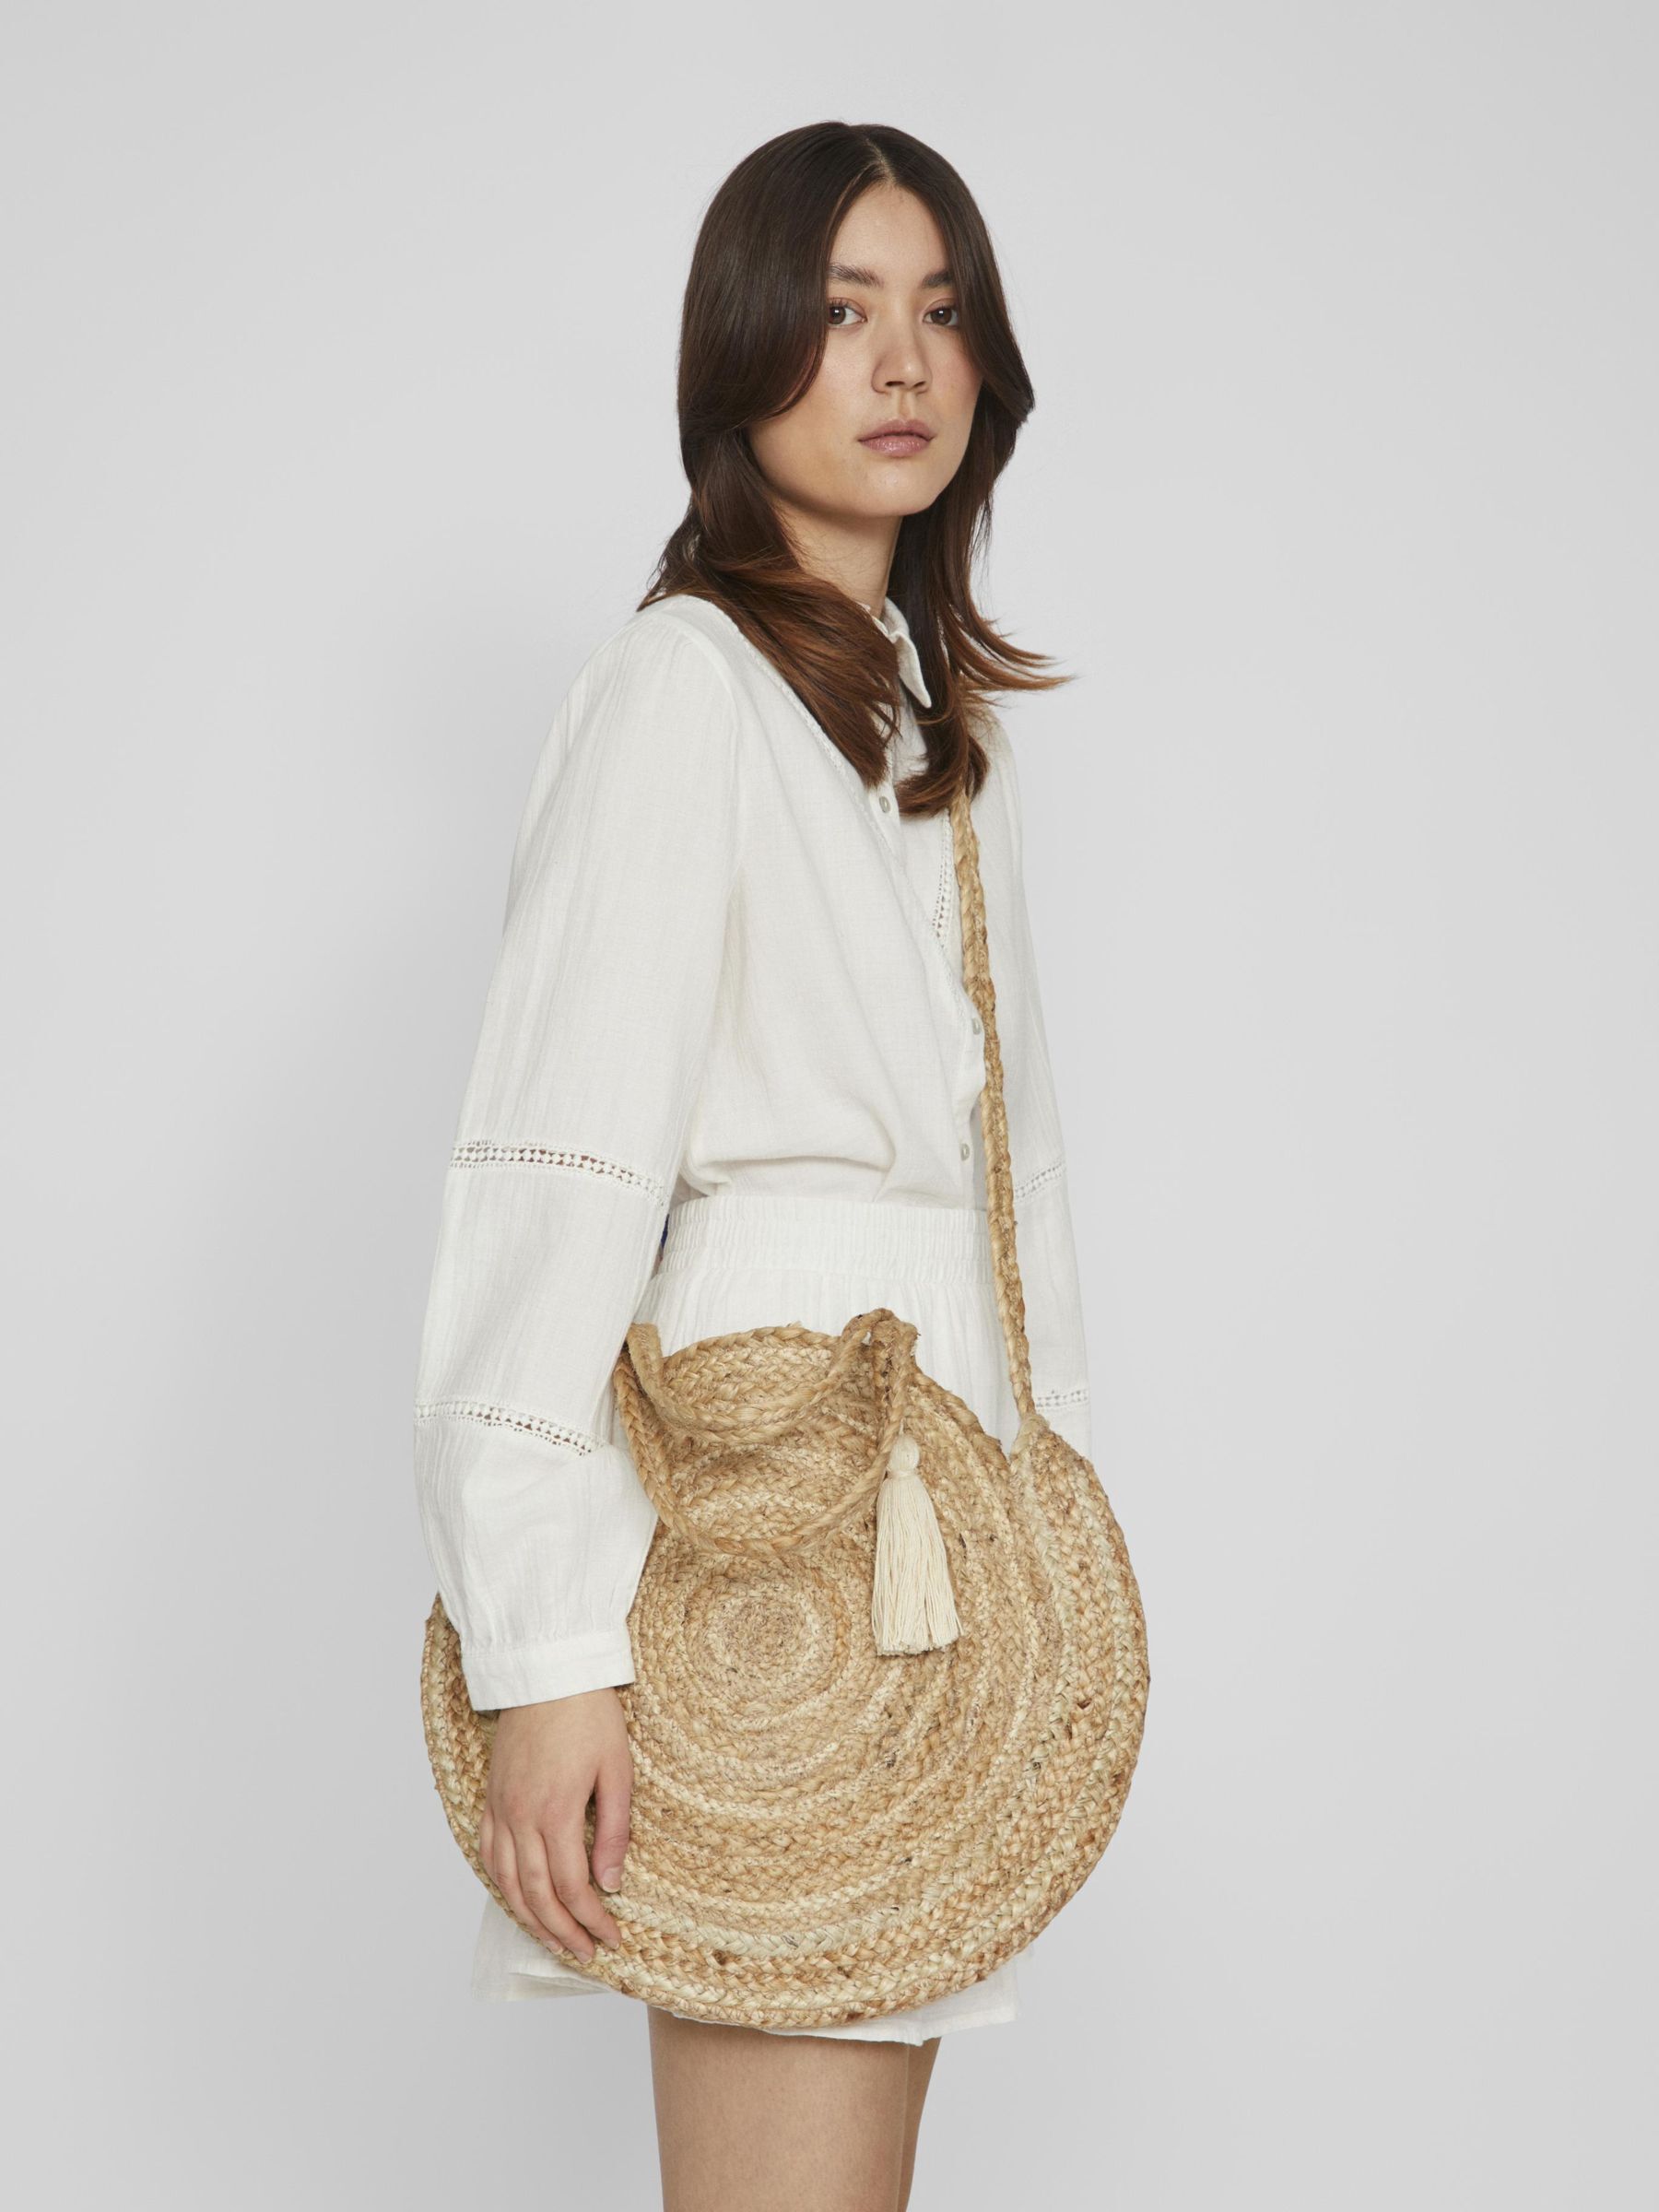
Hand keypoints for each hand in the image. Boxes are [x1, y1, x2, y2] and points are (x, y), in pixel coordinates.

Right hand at [479, 1687, 632, 1962]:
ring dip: (531, 1918)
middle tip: (587, 1954)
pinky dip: (503, 1886)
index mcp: (556, 1812)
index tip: (613, 1939)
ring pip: (508, 1882)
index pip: (572, 1887)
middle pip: (538, 1895)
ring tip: (556, 1941)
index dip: (592, 1919)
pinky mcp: (492, 1797)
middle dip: (563, 1932)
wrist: (546, 1671)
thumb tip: (612, 1883)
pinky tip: (519, 1899)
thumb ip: (614, 1830)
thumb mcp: (617, 1769)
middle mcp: (521, 1817)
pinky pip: (490, 1854)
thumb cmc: (588, 1714)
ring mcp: (501, 1808)